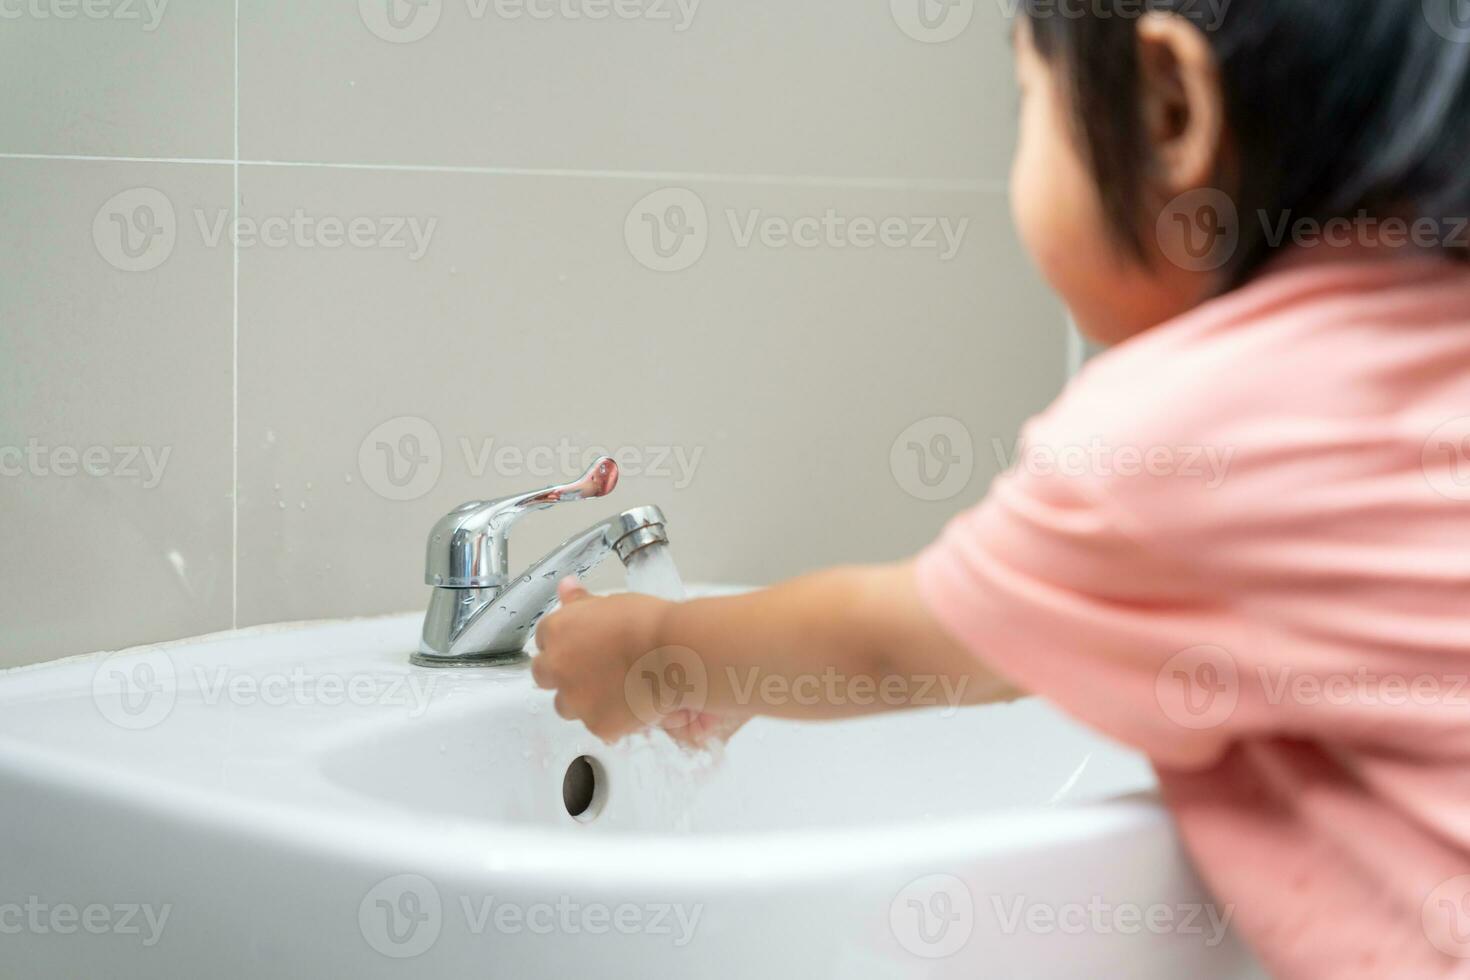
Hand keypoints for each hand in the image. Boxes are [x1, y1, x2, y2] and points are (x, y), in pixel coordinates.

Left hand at [532, 578, 744, 745]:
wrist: (675, 652)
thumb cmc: (648, 623)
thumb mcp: (610, 603)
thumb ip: (580, 603)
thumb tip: (566, 587)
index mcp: (556, 631)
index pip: (544, 640)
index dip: (564, 643)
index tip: (581, 646)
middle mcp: (557, 667)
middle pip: (545, 675)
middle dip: (564, 673)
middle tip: (594, 670)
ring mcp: (575, 699)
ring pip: (566, 705)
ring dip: (583, 699)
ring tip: (615, 689)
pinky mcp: (597, 724)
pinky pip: (597, 725)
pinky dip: (611, 718)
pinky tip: (631, 704)